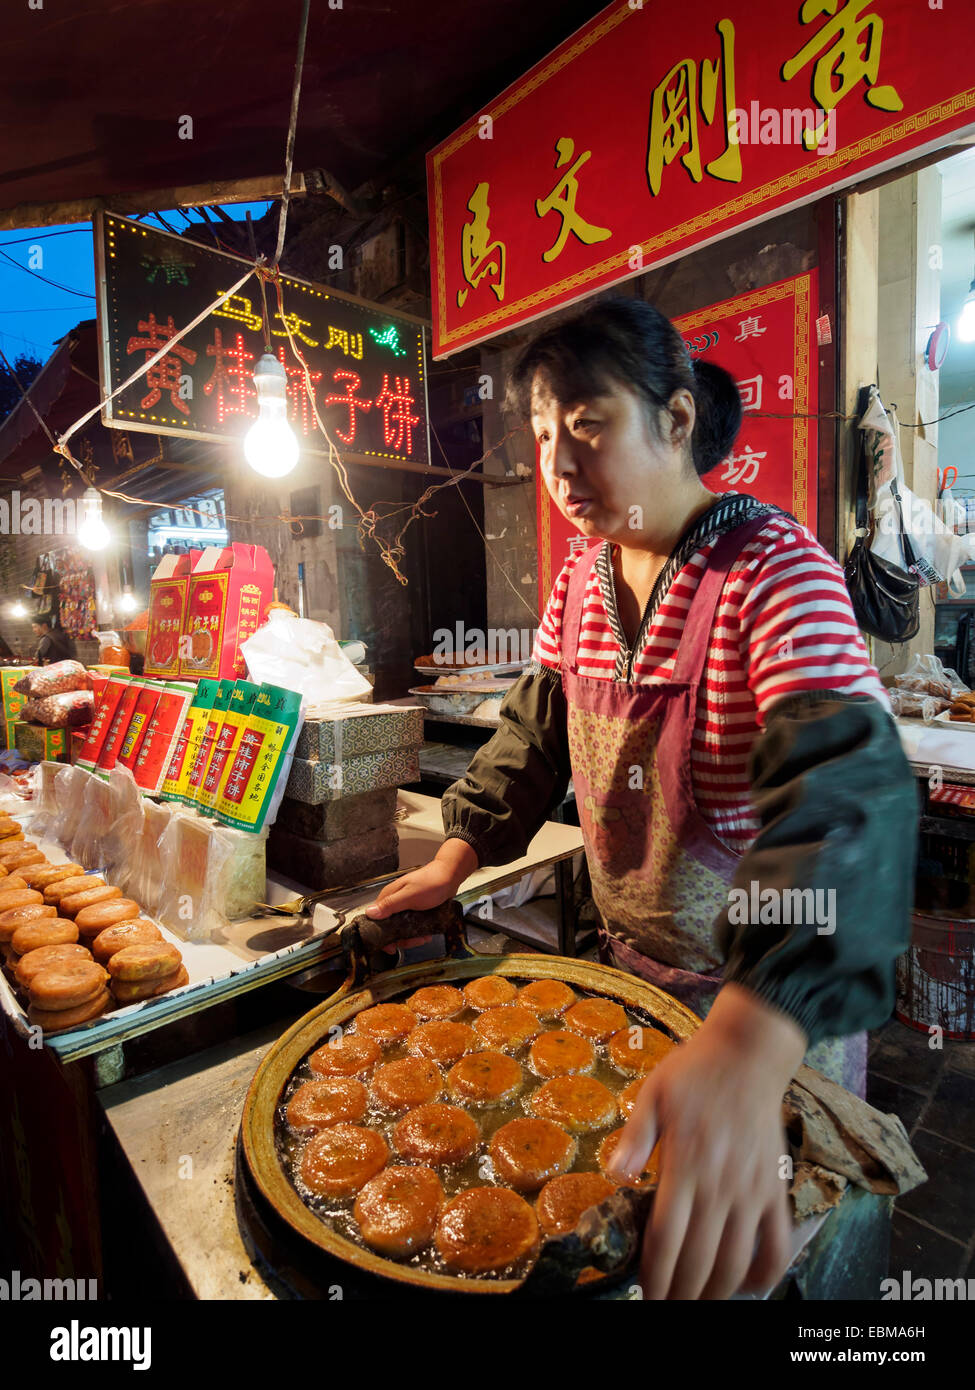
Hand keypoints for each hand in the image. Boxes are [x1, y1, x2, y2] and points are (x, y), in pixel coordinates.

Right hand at [364, 839, 478, 950]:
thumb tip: (370, 913)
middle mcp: (395, 902)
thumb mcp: (410, 895)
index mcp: (389, 896)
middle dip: (401, 938)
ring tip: (423, 937)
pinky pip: (412, 926)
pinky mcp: (415, 910)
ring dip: (412, 936)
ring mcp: (405, 907)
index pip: (375, 919)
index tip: (390, 946)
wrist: (450, 876)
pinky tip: (426, 933)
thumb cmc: (432, 882)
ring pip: (402, 928)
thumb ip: (390, 905)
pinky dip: (418, 931)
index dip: (381, 934)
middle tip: (413, 940)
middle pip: (390, 927)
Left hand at [606, 983, 806, 1299]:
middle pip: (700, 1258)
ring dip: (718, 1291)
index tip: (645, 1293)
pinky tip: (749, 1287)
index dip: (655, 1273)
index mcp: (686, 1162)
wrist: (749, 1054)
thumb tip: (613, 1175)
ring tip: (700, 1302)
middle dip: (682, 1292)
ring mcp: (752, 1189)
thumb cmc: (694, 1072)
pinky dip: (766, 1273)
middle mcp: (720, 1183)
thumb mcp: (653, 1093)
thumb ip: (635, 1137)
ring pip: (737, 1260)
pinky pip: (777, 1242)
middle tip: (668, 1306)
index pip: (667, 1236)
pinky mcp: (775, 1188)